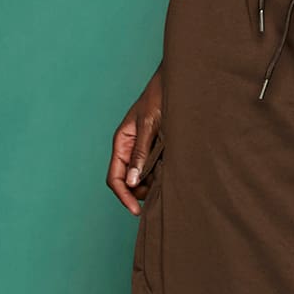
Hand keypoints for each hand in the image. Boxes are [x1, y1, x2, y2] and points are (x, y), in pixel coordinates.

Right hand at [107, 64, 162, 214]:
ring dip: (153, 184)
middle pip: (128, 182)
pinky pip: (155, 168)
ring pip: (143, 177)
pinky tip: (173, 174)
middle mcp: (129, 149)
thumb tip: (132, 180)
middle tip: (160, 196)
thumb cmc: (159, 98)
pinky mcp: (157, 148)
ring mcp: (143, 149)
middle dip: (140, 193)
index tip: (137, 210)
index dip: (124, 196)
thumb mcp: (149, 125)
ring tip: (169, 182)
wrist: (178, 83)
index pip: (115, 178)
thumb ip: (140, 152)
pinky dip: (161, 175)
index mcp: (121, 143)